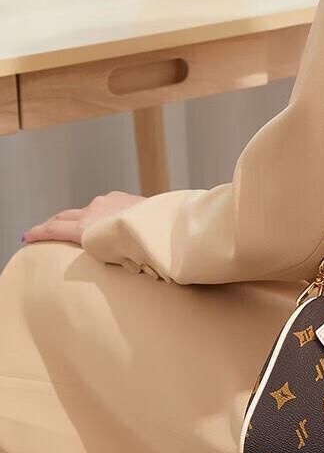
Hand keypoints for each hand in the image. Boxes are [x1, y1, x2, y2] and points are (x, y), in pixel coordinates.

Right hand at [23, 191, 145, 244]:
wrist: (167, 226)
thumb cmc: (144, 246)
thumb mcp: (116, 256)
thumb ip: (103, 250)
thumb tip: (106, 253)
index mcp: (87, 228)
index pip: (55, 229)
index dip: (39, 233)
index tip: (28, 237)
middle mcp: (93, 211)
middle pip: (65, 216)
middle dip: (54, 223)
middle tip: (45, 230)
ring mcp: (107, 201)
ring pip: (87, 210)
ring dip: (82, 219)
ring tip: (82, 228)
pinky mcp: (122, 196)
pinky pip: (105, 205)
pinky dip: (101, 213)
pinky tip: (109, 220)